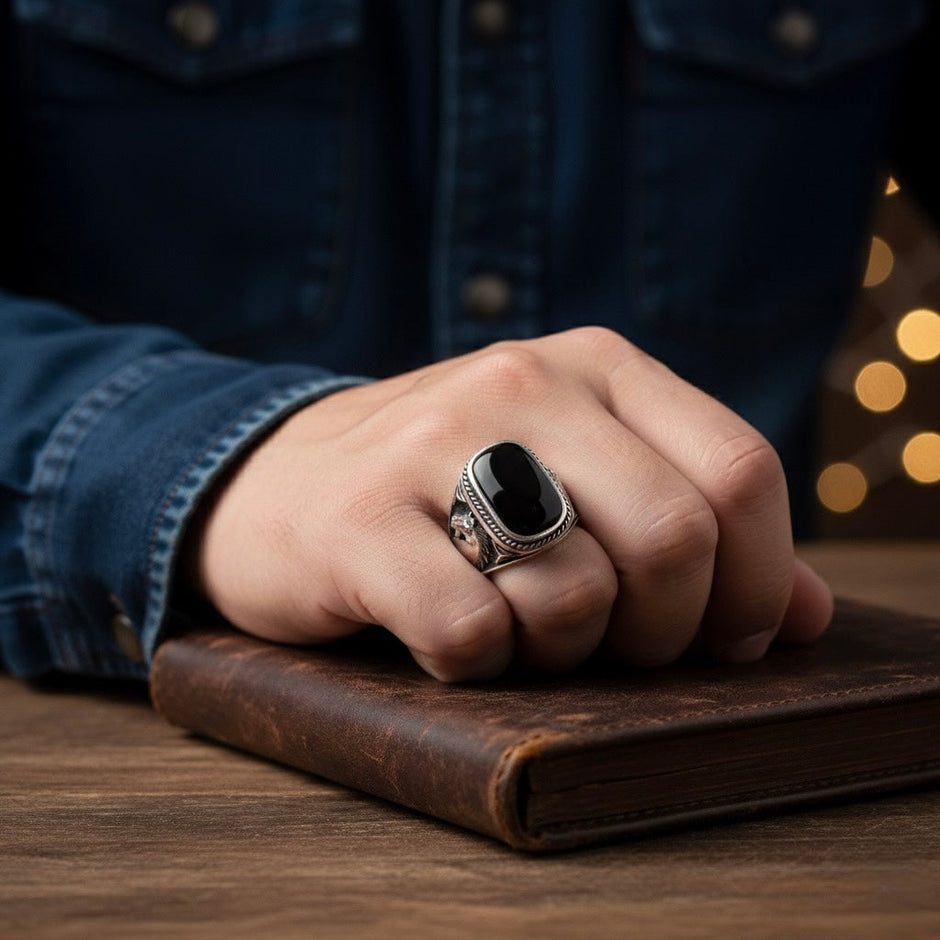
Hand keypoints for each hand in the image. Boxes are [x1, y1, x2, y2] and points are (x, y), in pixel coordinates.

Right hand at [187, 328, 832, 679]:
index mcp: (593, 364)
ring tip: (517, 627)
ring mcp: (431, 444)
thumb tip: (810, 616)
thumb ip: (692, 525)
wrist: (271, 480)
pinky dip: (476, 665)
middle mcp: (520, 383)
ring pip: (577, 596)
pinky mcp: (358, 523)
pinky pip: (472, 635)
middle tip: (620, 647)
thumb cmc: (446, 491)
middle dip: (667, 630)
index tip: (731, 637)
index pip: (738, 470)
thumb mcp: (577, 476)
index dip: (760, 577)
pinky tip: (444, 636)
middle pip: (674, 537)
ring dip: (562, 650)